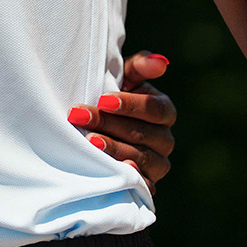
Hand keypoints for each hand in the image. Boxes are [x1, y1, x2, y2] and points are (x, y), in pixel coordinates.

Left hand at [69, 51, 176, 192]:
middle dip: (110, 124)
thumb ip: (139, 67)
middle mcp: (165, 139)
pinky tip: (115, 172)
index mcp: (163, 111)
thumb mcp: (124, 79)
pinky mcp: (146, 185)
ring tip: (89, 142)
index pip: (155, 108)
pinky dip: (131, 179)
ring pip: (141, 158)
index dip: (130, 104)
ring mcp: (157, 164)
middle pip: (143, 133)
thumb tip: (160, 61)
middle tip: (80, 116)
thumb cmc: (111, 100)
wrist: (98, 132)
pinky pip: (143, 185)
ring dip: (114, 149)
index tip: (103, 100)